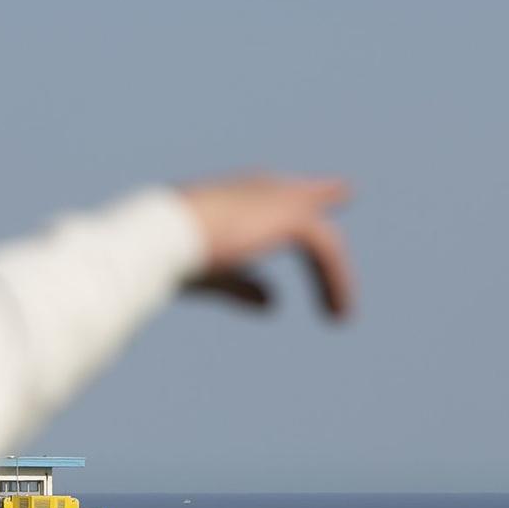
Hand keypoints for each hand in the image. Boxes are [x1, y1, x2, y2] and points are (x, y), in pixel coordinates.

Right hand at [177, 173, 354, 317]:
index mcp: (232, 199)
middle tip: (344, 190)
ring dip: (332, 279)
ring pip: (319, 237)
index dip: (290, 195)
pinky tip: (337, 312)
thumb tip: (273, 304)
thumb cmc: (177, 256)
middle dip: (320, 192)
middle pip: (298, 193)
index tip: (310, 191)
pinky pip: (326, 251)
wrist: (164, 238)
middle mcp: (256, 192)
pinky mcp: (292, 218)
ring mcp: (276, 200)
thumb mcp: (215, 275)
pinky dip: (335, 282)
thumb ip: (243, 287)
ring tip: (340, 317)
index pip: (266, 193)